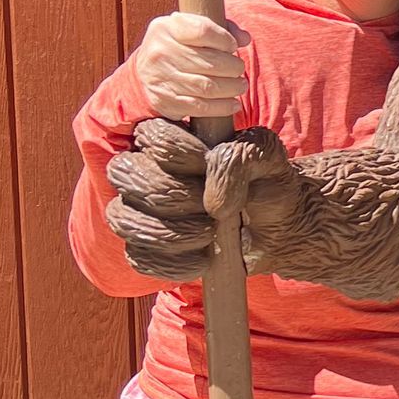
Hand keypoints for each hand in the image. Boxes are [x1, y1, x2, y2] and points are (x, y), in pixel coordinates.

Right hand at [106, 119, 306, 280]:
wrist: (277, 225)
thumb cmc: (264, 181)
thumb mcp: (266, 156)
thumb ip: (241, 157)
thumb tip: (211, 200)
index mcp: (170, 137)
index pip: (150, 136)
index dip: (183, 153)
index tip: (210, 163)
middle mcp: (144, 169)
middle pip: (127, 175)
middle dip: (176, 195)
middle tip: (213, 207)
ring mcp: (138, 210)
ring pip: (121, 217)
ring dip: (170, 231)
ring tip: (209, 234)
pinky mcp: (144, 247)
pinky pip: (138, 257)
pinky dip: (173, 263)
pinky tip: (203, 258)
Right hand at [131, 12, 245, 123]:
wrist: (144, 72)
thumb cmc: (176, 46)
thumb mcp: (189, 28)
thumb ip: (220, 27)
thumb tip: (244, 38)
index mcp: (166, 28)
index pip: (203, 30)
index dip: (225, 39)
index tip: (233, 46)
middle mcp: (160, 52)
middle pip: (210, 62)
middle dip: (233, 67)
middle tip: (239, 69)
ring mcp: (161, 78)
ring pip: (207, 87)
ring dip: (231, 88)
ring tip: (239, 85)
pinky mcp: (166, 101)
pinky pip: (200, 107)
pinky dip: (222, 107)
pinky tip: (233, 103)